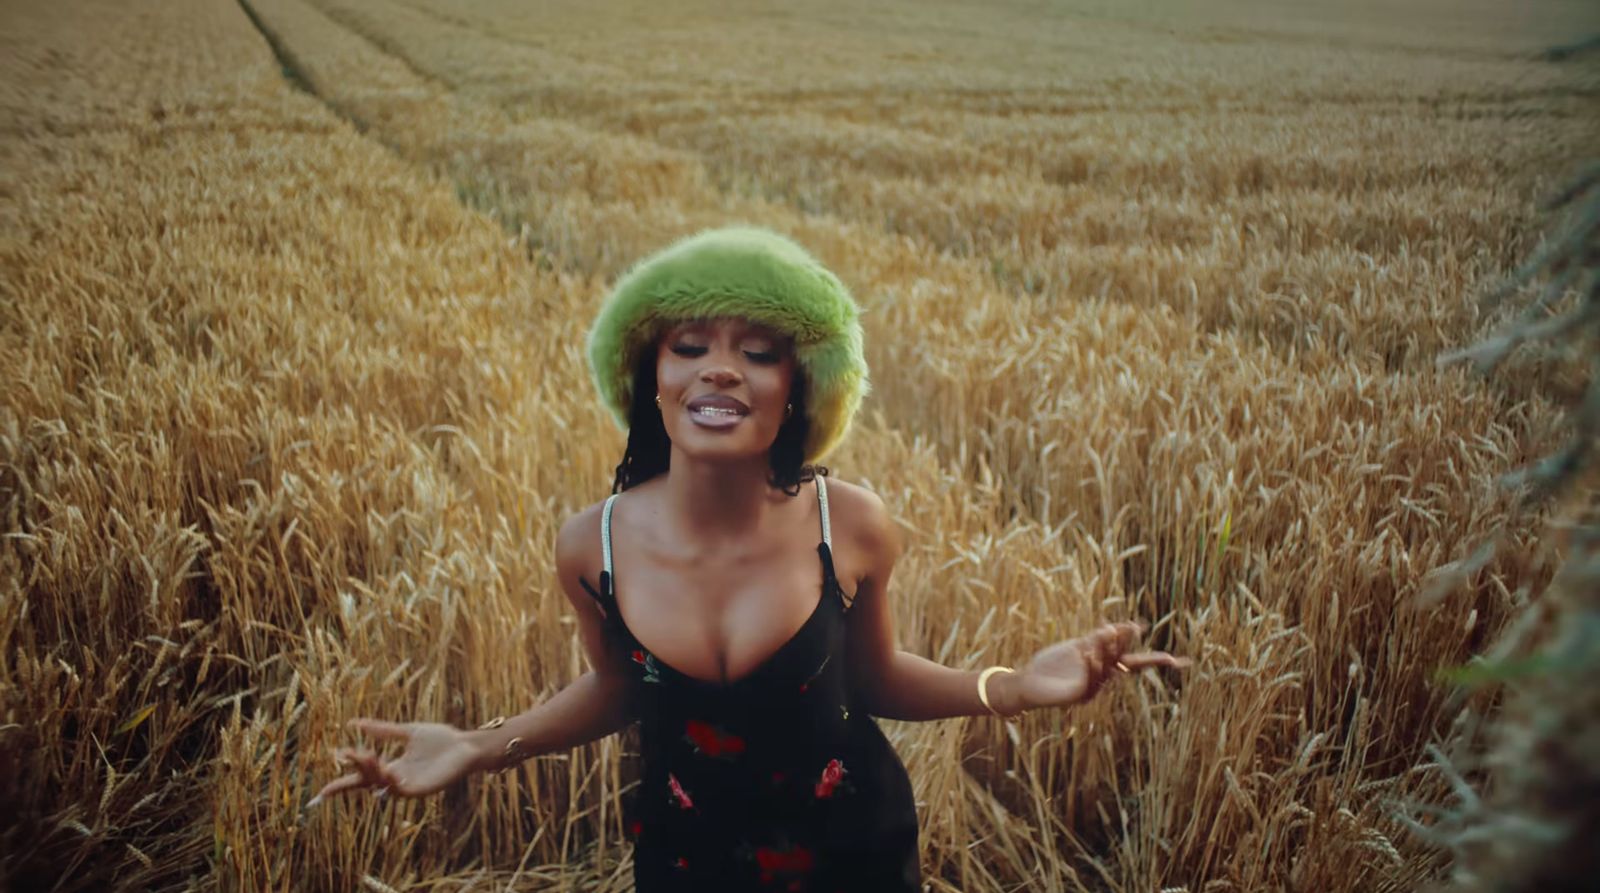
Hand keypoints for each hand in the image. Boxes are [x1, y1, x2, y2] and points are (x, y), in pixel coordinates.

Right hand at [306, 719, 478, 809]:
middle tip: (345, 753)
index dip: (342, 785)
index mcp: (391, 766)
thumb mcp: (407, 732)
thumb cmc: (440, 739)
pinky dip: (389, 780)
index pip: (362, 777)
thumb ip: (382, 730)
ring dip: (371, 770)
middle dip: (354, 771)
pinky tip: (387, 767)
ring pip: (380, 784)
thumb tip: (353, 723)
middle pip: (367, 781)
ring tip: (366, 754)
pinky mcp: (420, 790)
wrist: (465, 745)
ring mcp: (407, 786)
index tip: (322, 792)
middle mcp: (396, 779)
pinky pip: (398, 789)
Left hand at [1009, 622, 1189, 712]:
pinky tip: (1087, 652)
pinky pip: (1090, 679)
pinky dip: (1091, 664)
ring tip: (1105, 631)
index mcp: (1107, 667)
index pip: (1138, 663)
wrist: (1027, 683)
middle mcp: (1104, 680)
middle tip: (1130, 628)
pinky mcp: (1079, 696)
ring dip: (1107, 649)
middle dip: (1131, 649)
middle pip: (1127, 664)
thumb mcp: (1078, 647)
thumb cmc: (1052, 666)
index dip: (1159, 661)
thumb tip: (1127, 626)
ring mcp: (1093, 690)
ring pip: (1109, 668)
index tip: (1182, 661)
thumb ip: (1100, 639)